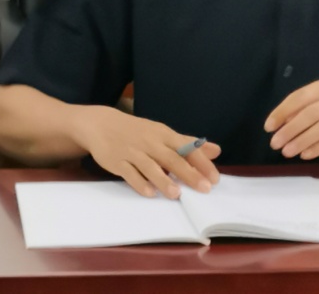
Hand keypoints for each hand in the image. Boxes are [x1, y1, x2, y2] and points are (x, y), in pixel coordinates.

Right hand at [73, 105, 220, 197]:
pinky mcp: (118, 162)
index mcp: (164, 134)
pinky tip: (149, 193)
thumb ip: (188, 144)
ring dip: (164, 180)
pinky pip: (130, 173)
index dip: (201, 162)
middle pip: (172, 158)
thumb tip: (216, 150)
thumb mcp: (163, 134)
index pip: (187, 148)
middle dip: (189, 174)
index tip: (215, 178)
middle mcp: (151, 142)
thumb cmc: (138, 132)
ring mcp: (133, 152)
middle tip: (205, 189)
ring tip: (176, 194)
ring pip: (151, 167)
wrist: (102, 124)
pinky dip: (140, 183)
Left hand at [264, 78, 318, 159]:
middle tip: (274, 143)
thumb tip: (284, 119)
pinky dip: (318, 147)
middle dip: (289, 130)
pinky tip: (306, 154)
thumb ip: (310, 102)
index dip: (282, 112)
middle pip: (307, 115)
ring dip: (301, 141)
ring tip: (286, 152)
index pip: (298, 97)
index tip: (268, 126)